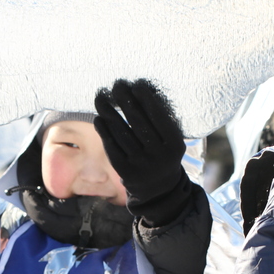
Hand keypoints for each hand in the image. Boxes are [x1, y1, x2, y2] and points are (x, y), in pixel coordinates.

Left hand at [94, 78, 191, 225]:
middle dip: (125, 101)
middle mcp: (158, 155)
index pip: (158, 116)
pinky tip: (99, 118)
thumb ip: (161, 121)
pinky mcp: (124, 171)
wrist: (158, 189)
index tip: (136, 84)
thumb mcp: (171, 141)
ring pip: (121, 133)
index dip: (146, 99)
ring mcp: (140, 164)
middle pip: (138, 122)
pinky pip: (112, 146)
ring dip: (108, 112)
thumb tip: (139, 91)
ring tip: (100, 98)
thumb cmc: (163, 154)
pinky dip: (104, 131)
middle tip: (117, 85)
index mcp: (174, 145)